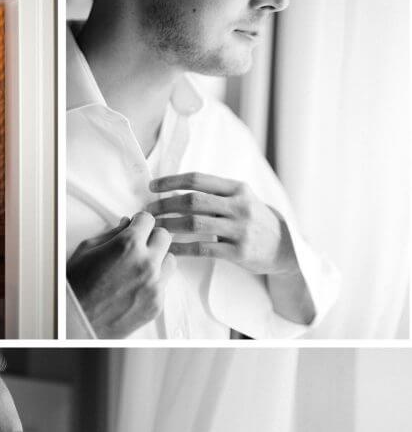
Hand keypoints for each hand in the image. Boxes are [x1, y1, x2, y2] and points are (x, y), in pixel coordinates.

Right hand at [68, 212, 173, 335]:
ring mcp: (154, 286)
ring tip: (140, 267)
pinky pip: (164, 285)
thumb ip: (112, 233)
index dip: (139, 222)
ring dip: (158, 259)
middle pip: (164, 237)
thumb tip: (127, 224)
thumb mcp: (87, 249)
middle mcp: (146, 264)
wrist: (76, 322)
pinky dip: (154, 283)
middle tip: (140, 245)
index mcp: (128, 245)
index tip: (136, 227)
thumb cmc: (77, 287)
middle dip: (152, 237)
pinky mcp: (156, 305)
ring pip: (170, 261)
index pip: (148, 219)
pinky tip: (136, 287)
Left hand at [148, 173, 293, 277]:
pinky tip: (169, 249)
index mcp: (237, 188)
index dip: (172, 181)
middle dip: (165, 205)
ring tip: (154, 230)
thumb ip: (215, 194)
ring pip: (196, 224)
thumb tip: (175, 191)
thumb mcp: (241, 200)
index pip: (198, 179)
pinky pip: (203, 248)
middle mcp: (239, 205)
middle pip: (194, 200)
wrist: (284, 246)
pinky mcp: (239, 252)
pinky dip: (182, 248)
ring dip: (170, 226)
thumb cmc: (254, 221)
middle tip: (147, 212)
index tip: (152, 187)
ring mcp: (240, 229)